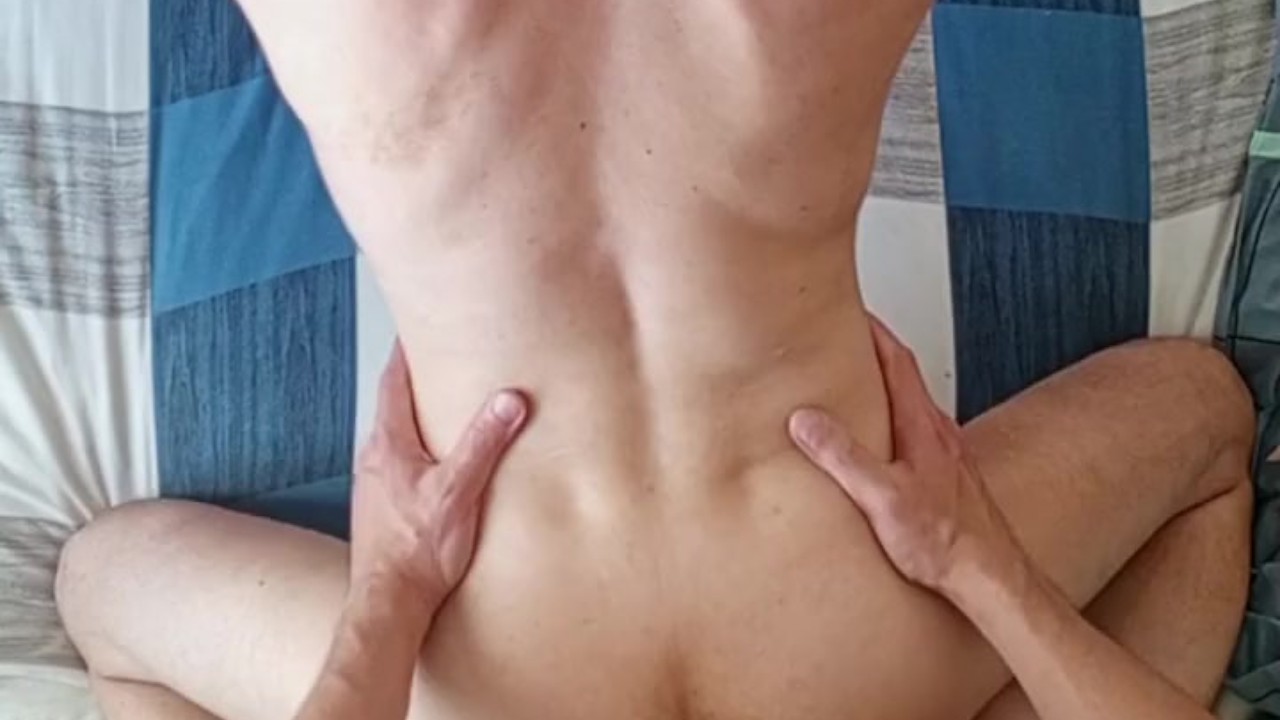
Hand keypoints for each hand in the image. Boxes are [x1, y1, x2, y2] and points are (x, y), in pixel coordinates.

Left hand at [351, 344, 528, 609]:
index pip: (393, 381)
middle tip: (440, 358)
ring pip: (395, 437)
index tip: (418, 324)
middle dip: (415, 380)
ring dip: (416, 417)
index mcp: (388, 444)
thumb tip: (509, 399)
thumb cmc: (417, 552)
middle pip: (392, 405)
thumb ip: (483, 444)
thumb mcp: (459, 492)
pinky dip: (416, 451)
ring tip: (444, 408)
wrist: (388, 604)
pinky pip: (398, 465)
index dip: (406, 351)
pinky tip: (435, 466)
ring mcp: (374, 485)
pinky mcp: (382, 509)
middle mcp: (374, 459)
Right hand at [788, 317, 1023, 596]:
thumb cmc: (946, 543)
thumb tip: (806, 419)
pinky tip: (876, 443)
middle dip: (871, 350)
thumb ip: (844, 457)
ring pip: (908, 406)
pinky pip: (911, 434)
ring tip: (850, 384)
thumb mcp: (882, 498)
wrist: (990, 577)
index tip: (849, 307)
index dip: (872, 329)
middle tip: (842, 337)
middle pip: (903, 376)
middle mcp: (938, 432)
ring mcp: (944, 454)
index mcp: (923, 426)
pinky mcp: (943, 477)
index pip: (897, 359)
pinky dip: (889, 421)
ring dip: (881, 387)